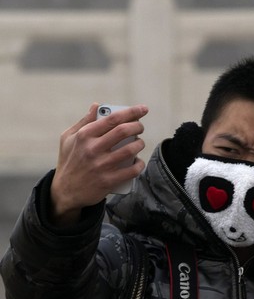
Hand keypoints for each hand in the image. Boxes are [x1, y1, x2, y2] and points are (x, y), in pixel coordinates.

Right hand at [50, 103, 147, 225]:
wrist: (64, 192)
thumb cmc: (69, 161)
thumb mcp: (68, 139)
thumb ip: (84, 122)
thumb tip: (97, 105)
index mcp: (84, 136)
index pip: (112, 118)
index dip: (131, 112)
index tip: (143, 109)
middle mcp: (92, 149)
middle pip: (123, 131)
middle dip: (138, 126)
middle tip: (140, 127)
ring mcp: (100, 166)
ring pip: (130, 150)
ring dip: (140, 144)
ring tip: (139, 143)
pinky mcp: (108, 181)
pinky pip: (131, 171)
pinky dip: (139, 164)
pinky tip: (138, 161)